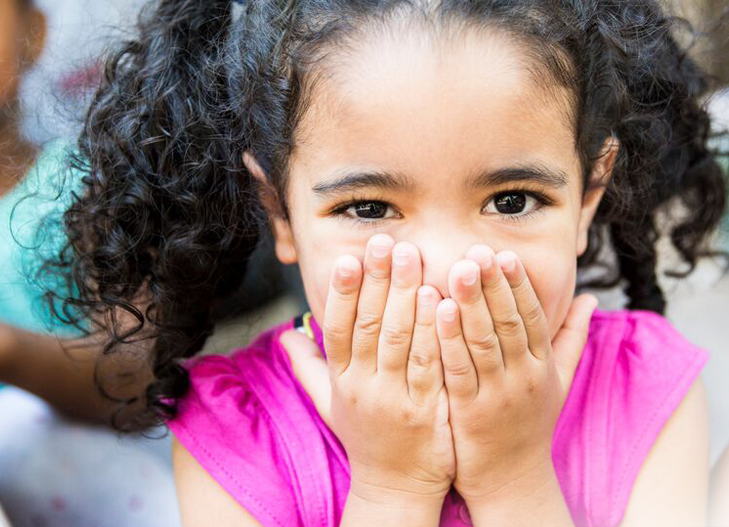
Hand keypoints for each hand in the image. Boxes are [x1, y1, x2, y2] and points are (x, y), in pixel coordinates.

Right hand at [282, 234, 453, 510]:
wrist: (396, 489)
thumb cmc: (366, 439)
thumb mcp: (330, 404)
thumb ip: (309, 367)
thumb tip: (287, 334)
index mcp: (341, 381)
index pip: (337, 327)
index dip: (343, 291)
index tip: (349, 256)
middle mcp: (364, 388)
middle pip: (369, 326)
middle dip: (378, 279)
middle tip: (387, 240)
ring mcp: (396, 399)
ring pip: (400, 340)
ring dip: (406, 294)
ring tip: (413, 256)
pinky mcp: (427, 410)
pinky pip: (431, 364)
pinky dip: (434, 331)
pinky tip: (441, 301)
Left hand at [435, 245, 596, 507]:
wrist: (513, 480)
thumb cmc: (531, 425)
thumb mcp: (559, 381)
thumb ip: (572, 337)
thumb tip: (590, 298)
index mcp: (543, 365)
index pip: (531, 316)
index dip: (518, 284)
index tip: (505, 253)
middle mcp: (524, 376)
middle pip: (509, 323)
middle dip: (493, 284)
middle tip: (478, 250)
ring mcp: (498, 394)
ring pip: (485, 342)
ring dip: (471, 302)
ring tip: (458, 268)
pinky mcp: (471, 411)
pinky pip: (460, 369)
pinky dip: (450, 339)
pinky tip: (438, 311)